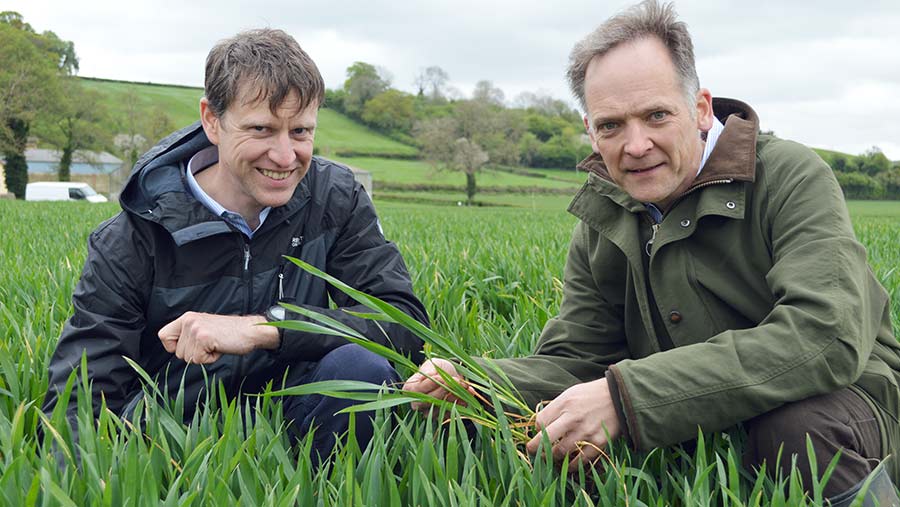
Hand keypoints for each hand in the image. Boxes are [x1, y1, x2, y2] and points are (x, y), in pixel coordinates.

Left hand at [157, 312, 279, 363]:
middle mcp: (188, 321)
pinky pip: (198, 360)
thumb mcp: (203, 328)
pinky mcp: (203, 338)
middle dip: (193, 354)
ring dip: (203, 356)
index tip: (189, 346)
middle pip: (177, 352)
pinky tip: (219, 347)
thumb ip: (188, 335)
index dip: (173, 347)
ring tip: (215, 344)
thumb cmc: (230, 333)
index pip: (163, 336)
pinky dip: (210, 359)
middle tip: (210, 344)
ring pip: (187, 358)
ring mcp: (195, 329)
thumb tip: (174, 349)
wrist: (250, 330)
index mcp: (187, 317)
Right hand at [402, 358, 473, 410]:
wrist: (448, 375)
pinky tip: (468, 393)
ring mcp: (429, 412)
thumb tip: (430, 377)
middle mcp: (417, 404)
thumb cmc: (437, 368)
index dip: (432, 383)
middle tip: (457, 381)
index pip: (420, 389)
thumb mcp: (433, 364)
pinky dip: (462, 402)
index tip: (442, 377)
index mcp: (410, 389)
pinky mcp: (443, 416)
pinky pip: (452, 412)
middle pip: (431, 400)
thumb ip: (430, 370)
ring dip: (455, 396)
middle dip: (446, 389)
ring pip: (442, 408)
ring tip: (464, 385)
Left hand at [525, 378, 620, 468]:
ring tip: (552, 458)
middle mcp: (573, 418)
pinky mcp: (599, 442)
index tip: (538, 435)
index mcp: (564, 404)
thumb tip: (540, 427)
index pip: (540, 423)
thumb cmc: (590, 395)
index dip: (536, 431)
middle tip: (535, 453)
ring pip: (561, 453)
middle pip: (546, 440)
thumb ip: (555, 409)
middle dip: (536, 449)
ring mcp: (586, 432)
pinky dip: (572, 465)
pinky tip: (568, 465)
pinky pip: (580, 460)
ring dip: (553, 458)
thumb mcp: (569, 394)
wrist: (619, 397)